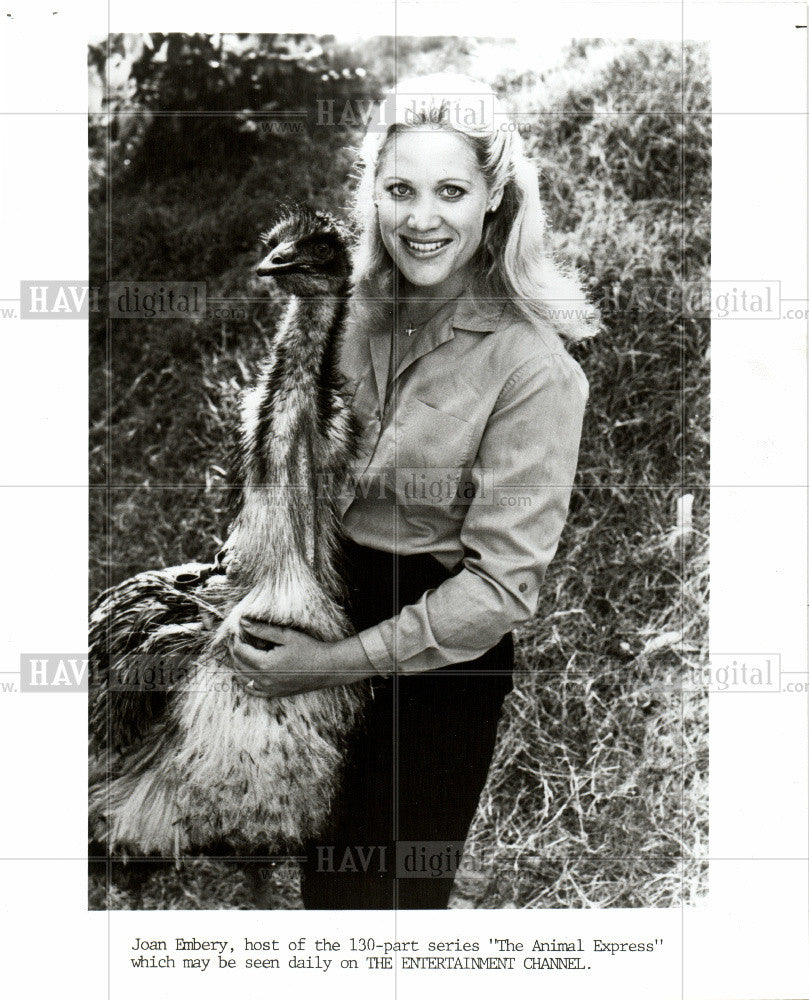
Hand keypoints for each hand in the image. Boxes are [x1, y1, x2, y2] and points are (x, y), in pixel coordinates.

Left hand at [227, 617, 375, 698]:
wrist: (327, 668)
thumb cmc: (309, 649)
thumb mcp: (286, 635)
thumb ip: (262, 630)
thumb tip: (243, 622)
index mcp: (265, 664)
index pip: (239, 651)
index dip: (235, 640)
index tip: (236, 632)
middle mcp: (264, 679)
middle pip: (238, 665)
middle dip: (234, 651)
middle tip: (237, 639)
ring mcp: (269, 689)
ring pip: (243, 678)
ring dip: (238, 665)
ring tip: (241, 652)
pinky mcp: (275, 693)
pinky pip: (253, 690)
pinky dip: (246, 680)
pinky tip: (248, 672)